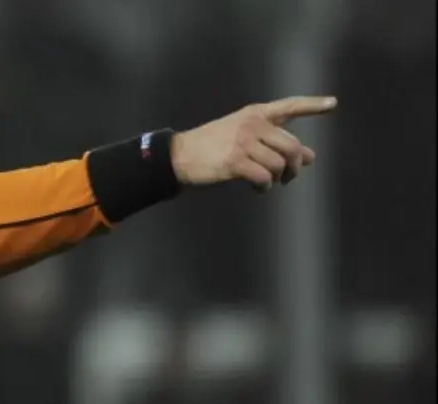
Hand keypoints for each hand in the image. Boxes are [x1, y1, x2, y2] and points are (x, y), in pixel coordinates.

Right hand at [170, 96, 337, 191]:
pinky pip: (264, 177)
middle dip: (294, 166)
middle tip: (288, 177)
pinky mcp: (235, 161)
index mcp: (255, 114)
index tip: (333, 104)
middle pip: (291, 147)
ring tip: (268, 183)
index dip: (312, 105)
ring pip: (279, 164)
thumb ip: (274, 143)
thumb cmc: (212, 147)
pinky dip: (264, 187)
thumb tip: (309, 157)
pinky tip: (257, 189)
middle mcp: (252, 124)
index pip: (289, 106)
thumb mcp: (243, 137)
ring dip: (278, 179)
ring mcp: (244, 142)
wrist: (180, 156)